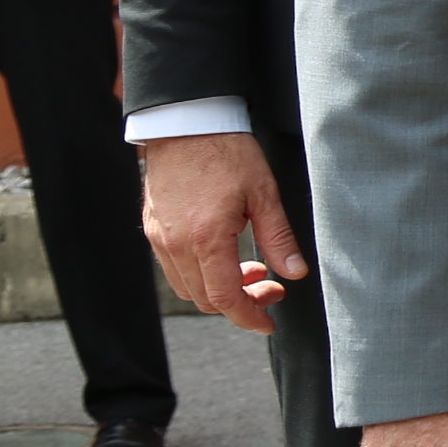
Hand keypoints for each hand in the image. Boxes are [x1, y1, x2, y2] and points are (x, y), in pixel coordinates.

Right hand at [139, 131, 305, 333]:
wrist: (186, 124)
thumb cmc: (227, 153)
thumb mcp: (264, 194)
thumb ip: (278, 238)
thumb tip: (294, 273)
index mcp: (206, 238)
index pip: (224, 298)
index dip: (248, 316)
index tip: (268, 322)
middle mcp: (175, 245)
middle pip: (204, 299)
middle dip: (240, 303)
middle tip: (271, 287)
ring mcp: (159, 238)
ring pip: (187, 287)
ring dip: (219, 289)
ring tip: (252, 270)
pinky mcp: (153, 229)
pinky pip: (174, 268)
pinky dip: (201, 274)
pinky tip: (226, 256)